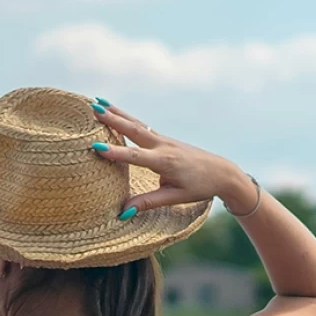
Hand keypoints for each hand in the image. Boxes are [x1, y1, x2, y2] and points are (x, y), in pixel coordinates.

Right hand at [91, 103, 257, 215]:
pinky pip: (142, 126)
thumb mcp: (175, 198)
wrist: (222, 172)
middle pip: (134, 130)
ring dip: (117, 113)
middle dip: (113, 119)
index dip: (116, 153)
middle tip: (93, 109)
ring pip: (136, 124)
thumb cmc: (200, 186)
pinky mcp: (164, 140)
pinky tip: (116, 112)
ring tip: (98, 102)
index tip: (97, 148)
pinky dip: (127, 118)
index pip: (135, 156)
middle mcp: (163, 146)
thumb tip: (123, 213)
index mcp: (165, 161)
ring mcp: (164, 140)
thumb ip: (148, 203)